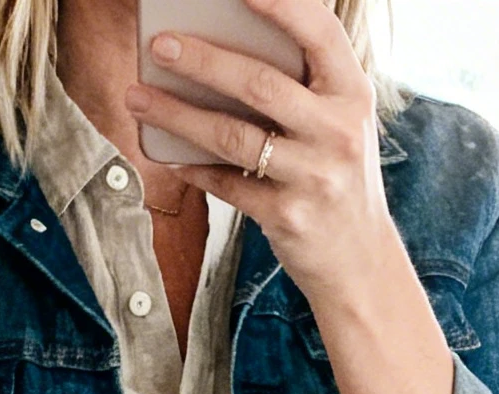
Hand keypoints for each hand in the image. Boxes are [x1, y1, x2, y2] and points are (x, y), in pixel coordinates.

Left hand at [126, 0, 452, 393]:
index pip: (316, 30)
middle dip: (203, 59)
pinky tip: (166, 154)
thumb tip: (220, 48)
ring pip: (234, 135)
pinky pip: (228, 185)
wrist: (360, 262)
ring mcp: (315, 176)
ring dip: (179, 115)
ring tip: (138, 97)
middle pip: (260, 83)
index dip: (275, 3)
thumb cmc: (336, 178)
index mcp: (352, 92)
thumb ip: (300, 85)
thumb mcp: (336, 123)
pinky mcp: (289, 218)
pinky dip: (193, 168)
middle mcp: (339, 130)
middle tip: (159, 43)